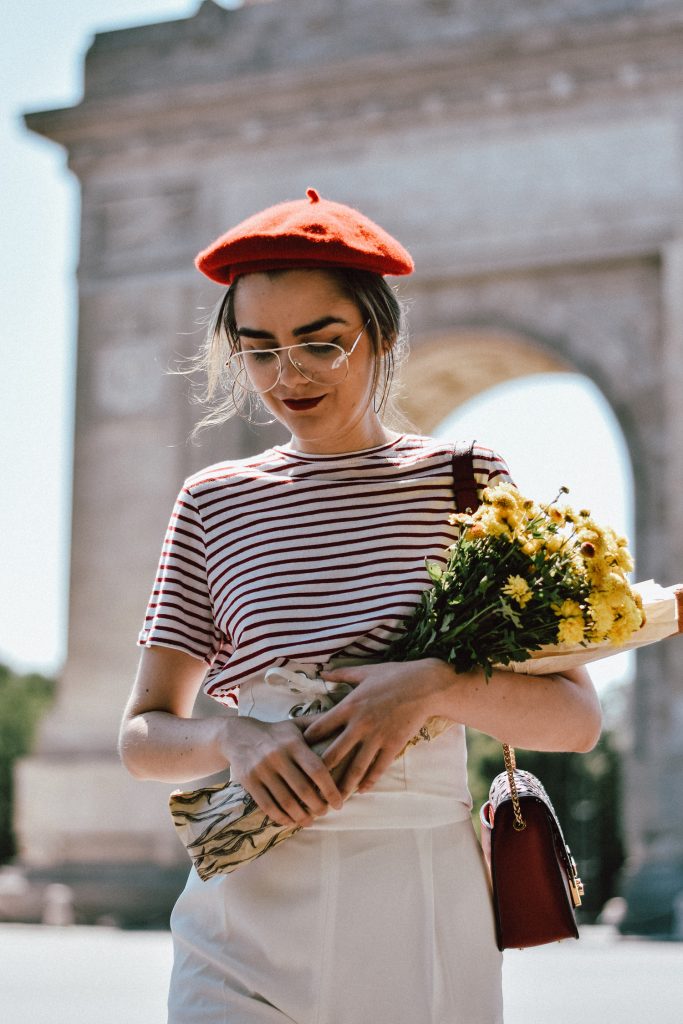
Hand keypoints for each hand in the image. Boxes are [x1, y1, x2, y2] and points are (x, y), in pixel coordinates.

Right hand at [221, 716, 342, 827]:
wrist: (237, 735)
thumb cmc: (276, 733)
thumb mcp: (296, 725)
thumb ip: (319, 725)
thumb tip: (344, 723)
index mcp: (293, 743)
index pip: (317, 769)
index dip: (330, 789)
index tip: (339, 803)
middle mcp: (277, 756)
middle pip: (303, 789)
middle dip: (317, 806)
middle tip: (325, 813)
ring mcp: (262, 770)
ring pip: (286, 801)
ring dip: (301, 816)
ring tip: (310, 821)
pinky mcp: (249, 782)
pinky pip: (268, 806)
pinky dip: (281, 817)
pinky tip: (291, 821)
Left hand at [303, 660, 447, 798]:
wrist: (425, 685)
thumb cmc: (394, 675)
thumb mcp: (365, 671)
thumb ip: (342, 674)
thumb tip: (323, 673)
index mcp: (349, 705)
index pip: (320, 727)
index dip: (307, 740)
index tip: (298, 751)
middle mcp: (360, 724)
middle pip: (333, 753)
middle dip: (320, 771)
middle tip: (309, 785)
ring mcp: (377, 737)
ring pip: (356, 767)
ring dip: (344, 785)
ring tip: (334, 799)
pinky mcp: (394, 745)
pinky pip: (379, 768)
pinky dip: (370, 781)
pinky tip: (362, 790)